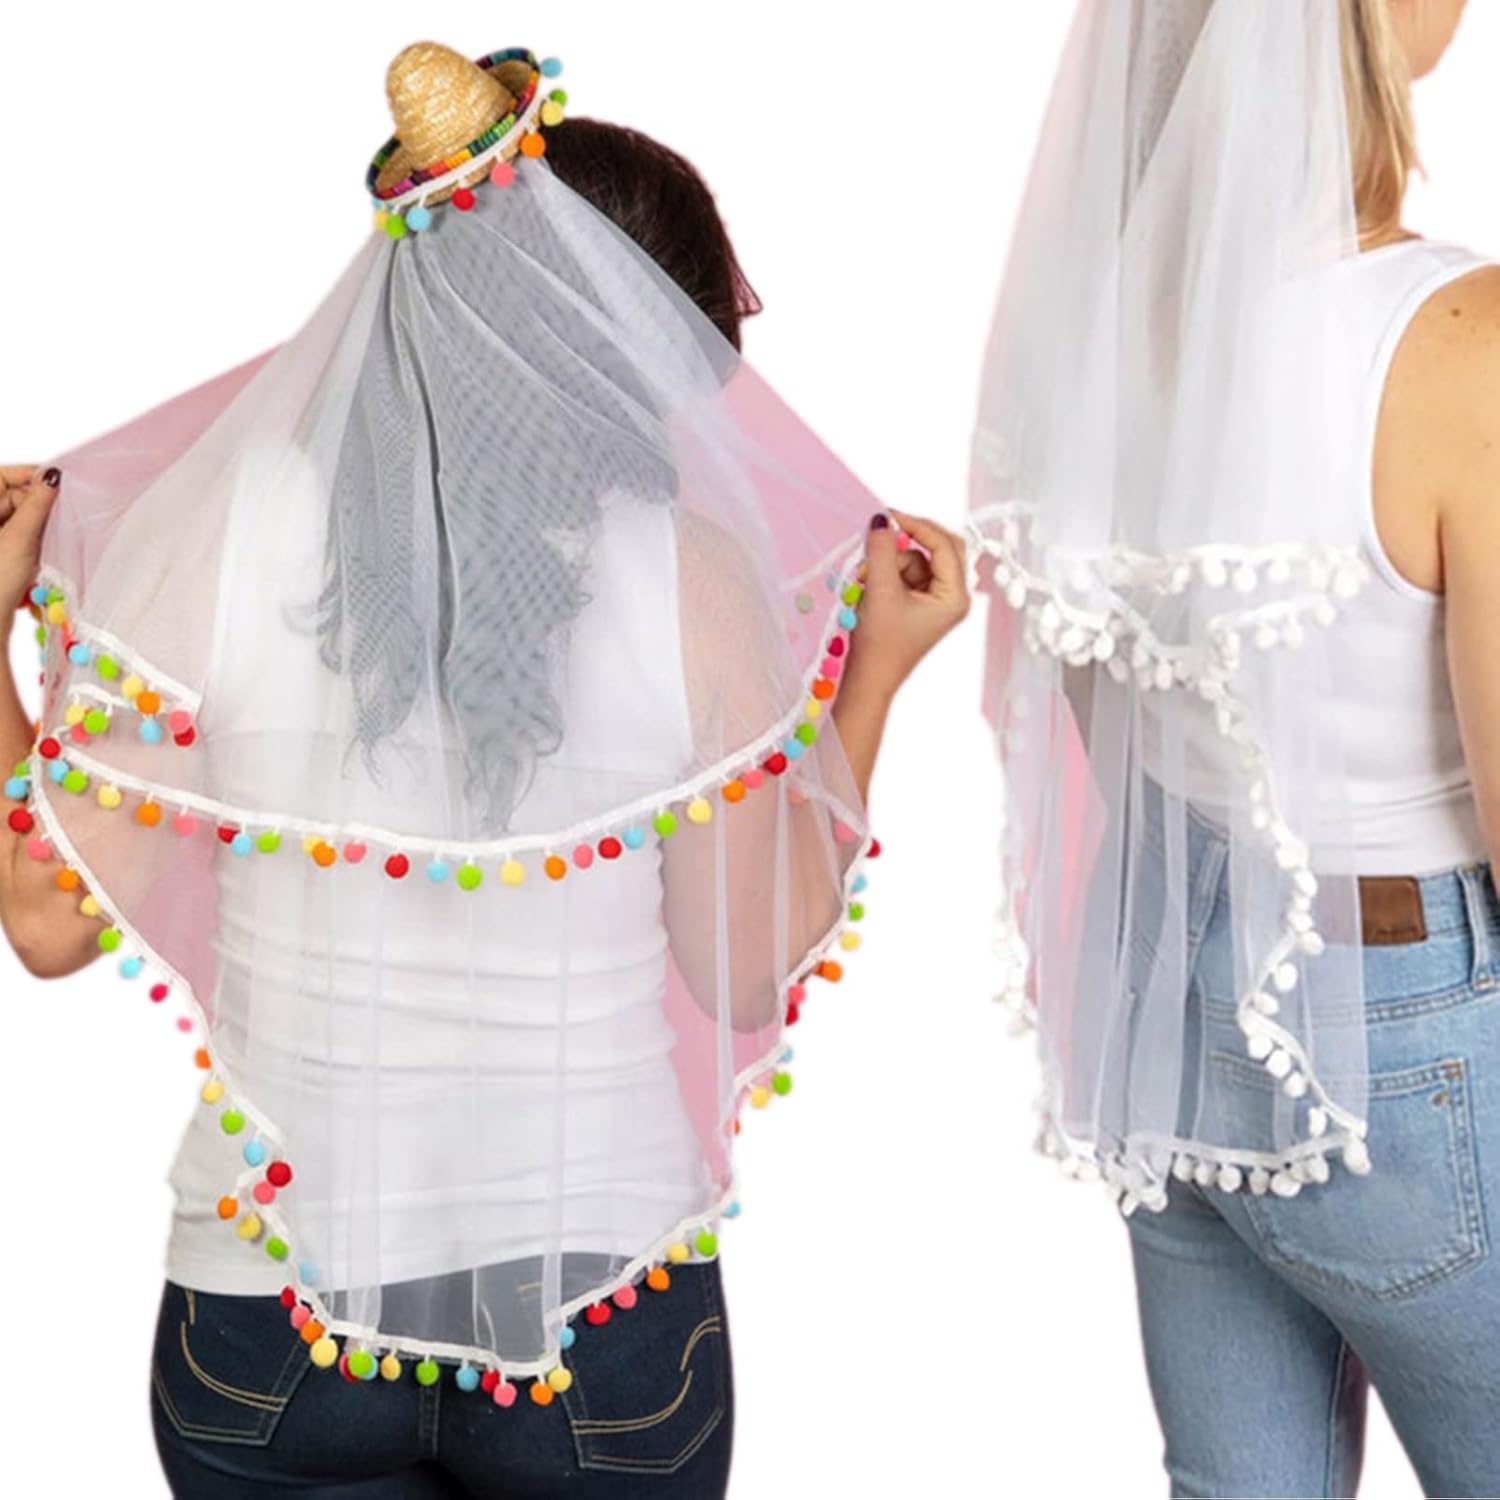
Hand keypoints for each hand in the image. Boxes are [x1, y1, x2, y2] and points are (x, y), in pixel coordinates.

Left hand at [0, 466, 59, 610]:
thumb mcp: (20, 537)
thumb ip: (37, 503)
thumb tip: (53, 476)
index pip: (3, 475)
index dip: (31, 475)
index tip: (59, 482)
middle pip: (12, 495)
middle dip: (37, 503)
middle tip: (60, 514)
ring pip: (19, 516)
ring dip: (37, 524)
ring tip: (47, 538)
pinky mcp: (0, 553)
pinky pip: (18, 535)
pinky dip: (33, 539)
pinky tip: (40, 552)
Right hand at [845, 509, 970, 699]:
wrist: (868, 679)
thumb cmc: (879, 643)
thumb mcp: (880, 590)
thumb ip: (882, 551)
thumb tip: (880, 520)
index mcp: (954, 597)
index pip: (945, 546)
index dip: (918, 526)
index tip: (889, 517)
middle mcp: (952, 597)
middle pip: (939, 548)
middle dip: (909, 541)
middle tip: (884, 530)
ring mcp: (936, 600)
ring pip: (918, 560)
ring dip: (891, 561)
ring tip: (865, 577)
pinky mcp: (918, 604)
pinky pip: (907, 574)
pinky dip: (887, 573)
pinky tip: (869, 584)